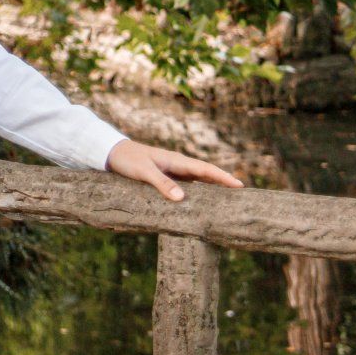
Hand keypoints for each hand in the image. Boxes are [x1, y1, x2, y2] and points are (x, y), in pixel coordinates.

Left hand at [106, 139, 243, 200]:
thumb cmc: (128, 160)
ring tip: (229, 201)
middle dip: (224, 183)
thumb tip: (181, 198)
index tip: (240, 185)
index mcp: (176, 161)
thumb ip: (161, 183)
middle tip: (242, 195)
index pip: (205, 170)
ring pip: (198, 180)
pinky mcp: (166, 177)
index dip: (223, 178)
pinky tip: (203, 201)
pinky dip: (198, 191)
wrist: (112, 153)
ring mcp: (173, 171)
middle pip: (206, 175)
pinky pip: (187, 184)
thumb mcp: (143, 172)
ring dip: (213, 188)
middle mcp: (178, 165)